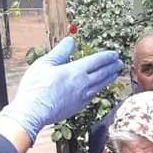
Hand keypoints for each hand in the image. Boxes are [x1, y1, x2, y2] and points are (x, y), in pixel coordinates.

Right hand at [3, 36, 121, 142]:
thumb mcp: (45, 63)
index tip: (114, 54)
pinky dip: (99, 89)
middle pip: (102, 73)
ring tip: (115, 74)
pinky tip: (99, 88)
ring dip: (109, 78)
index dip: (107, 57)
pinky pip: (93, 95)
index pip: (96, 61)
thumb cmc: (35, 87)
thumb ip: (60, 52)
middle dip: (112, 67)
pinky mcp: (78, 107)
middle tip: (119, 63)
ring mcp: (82, 97)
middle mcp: (82, 84)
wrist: (32, 112)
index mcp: (75, 71)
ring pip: (100, 85)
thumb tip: (71, 40)